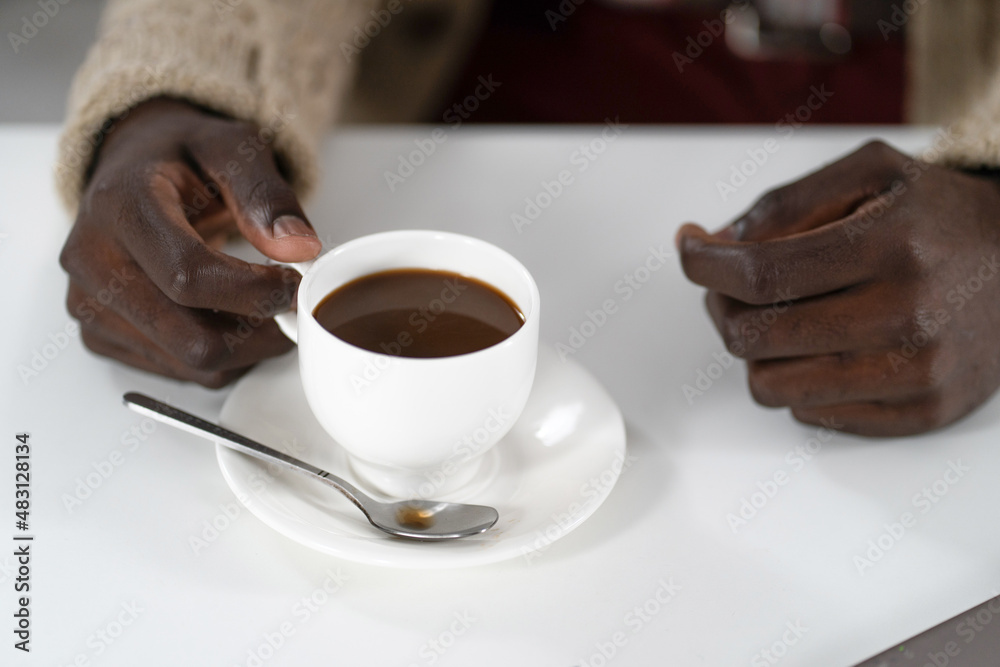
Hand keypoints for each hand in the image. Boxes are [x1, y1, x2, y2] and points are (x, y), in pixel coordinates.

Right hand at [60, 97, 321, 386]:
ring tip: (265, 305)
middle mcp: (92, 262)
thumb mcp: (231, 148)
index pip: (189, 277)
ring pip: (191, 364)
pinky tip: (232, 318)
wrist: (133, 170)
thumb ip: (266, 195)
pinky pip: (180, 372)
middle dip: (259, 332)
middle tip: (291, 306)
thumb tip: (299, 247)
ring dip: (247, 348)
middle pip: (191, 337)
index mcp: (120, 207)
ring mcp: (90, 305)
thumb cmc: (181, 158)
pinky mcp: (100, 336)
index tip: (295, 283)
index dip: (255, 291)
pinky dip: (223, 357)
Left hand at [678, 141, 999, 435]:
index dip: (705, 265)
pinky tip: (826, 346)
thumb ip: (784, 203)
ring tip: (782, 318)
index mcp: (890, 244)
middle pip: (753, 337)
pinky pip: (812, 415)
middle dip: (725, 307)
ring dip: (758, 352)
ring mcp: (918, 372)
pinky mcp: (925, 411)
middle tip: (737, 286)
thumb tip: (713, 243)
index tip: (691, 251)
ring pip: (771, 387)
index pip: (759, 274)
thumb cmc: (937, 216)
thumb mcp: (870, 173)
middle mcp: (907, 314)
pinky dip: (800, 381)